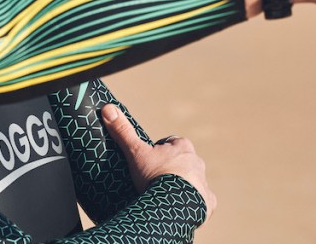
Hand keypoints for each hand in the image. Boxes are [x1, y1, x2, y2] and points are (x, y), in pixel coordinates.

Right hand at [101, 104, 216, 221]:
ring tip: (166, 194)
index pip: (171, 142)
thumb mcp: (135, 152)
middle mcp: (197, 162)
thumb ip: (123, 131)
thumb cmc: (154, 175)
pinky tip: (183, 207)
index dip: (160, 150)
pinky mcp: (208, 201)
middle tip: (155, 177)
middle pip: (183, 161)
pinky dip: (195, 202)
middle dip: (172, 167)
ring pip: (194, 180)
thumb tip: (108, 108)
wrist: (173, 205)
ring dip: (183, 185)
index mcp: (182, 146)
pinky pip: (203, 200)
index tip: (150, 158)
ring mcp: (203, 182)